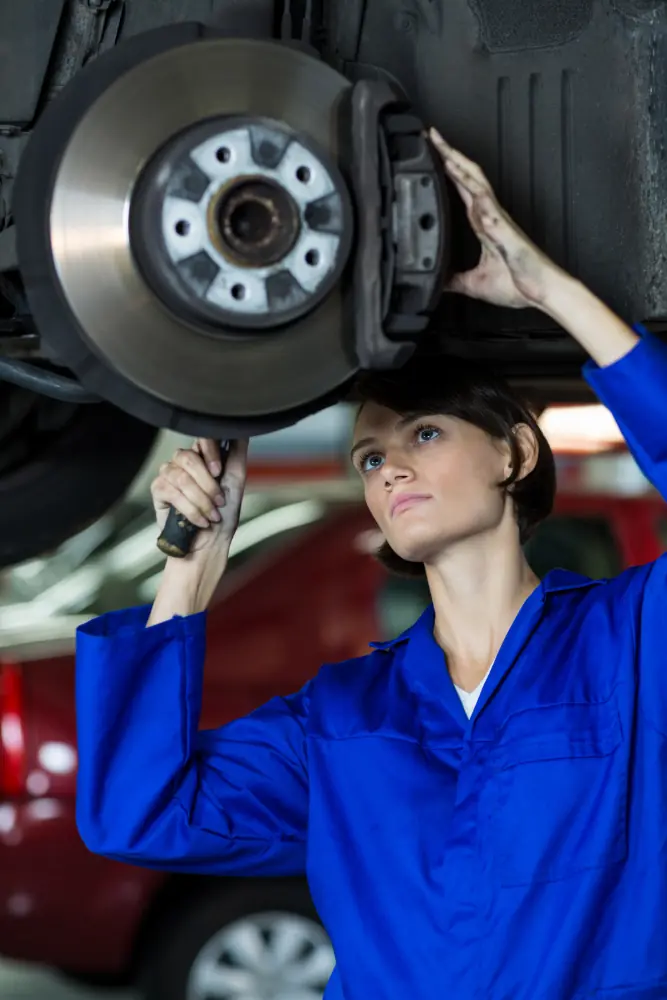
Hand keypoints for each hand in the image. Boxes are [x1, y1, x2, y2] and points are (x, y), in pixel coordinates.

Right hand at [151, 438, 247, 559]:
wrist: (210, 543)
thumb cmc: (224, 515)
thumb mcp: (236, 480)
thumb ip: (236, 453)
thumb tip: (241, 428)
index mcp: (203, 456)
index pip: (201, 438)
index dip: (209, 452)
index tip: (219, 472)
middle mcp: (183, 461)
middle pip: (187, 457)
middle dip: (207, 484)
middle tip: (219, 502)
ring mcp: (169, 474)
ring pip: (181, 477)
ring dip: (201, 501)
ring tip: (212, 515)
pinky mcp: (158, 490)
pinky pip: (171, 492)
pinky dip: (190, 510)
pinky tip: (200, 520)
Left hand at [429, 127, 568, 308]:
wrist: (540, 291)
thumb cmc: (518, 284)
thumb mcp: (474, 284)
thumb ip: (455, 280)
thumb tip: (438, 282)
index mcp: (483, 224)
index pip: (461, 190)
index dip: (448, 171)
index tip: (432, 156)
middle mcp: (489, 215)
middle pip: (467, 177)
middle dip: (450, 155)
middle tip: (431, 137)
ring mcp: (497, 218)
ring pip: (476, 181)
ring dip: (459, 163)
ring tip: (442, 146)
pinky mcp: (503, 226)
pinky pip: (486, 201)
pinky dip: (472, 187)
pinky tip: (460, 176)